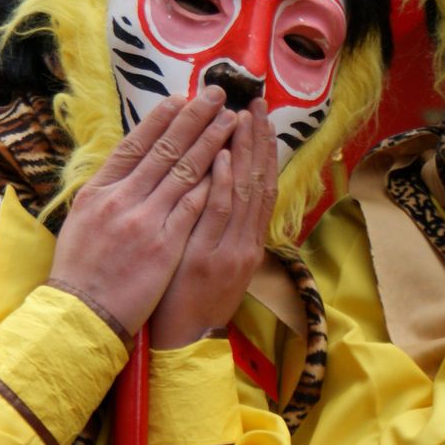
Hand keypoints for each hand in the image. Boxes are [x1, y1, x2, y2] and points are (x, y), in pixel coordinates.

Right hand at [49, 87, 236, 334]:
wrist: (81, 313)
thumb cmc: (80, 270)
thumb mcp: (82, 221)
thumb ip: (106, 192)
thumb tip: (127, 164)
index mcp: (98, 190)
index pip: (134, 144)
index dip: (160, 119)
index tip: (180, 98)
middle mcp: (121, 199)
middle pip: (164, 149)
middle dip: (194, 118)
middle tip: (216, 93)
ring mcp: (144, 221)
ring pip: (184, 171)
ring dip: (211, 141)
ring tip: (231, 120)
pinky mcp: (164, 245)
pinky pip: (193, 206)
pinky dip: (212, 182)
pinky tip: (230, 164)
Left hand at [150, 100, 278, 348]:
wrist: (182, 341)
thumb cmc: (187, 297)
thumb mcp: (210, 258)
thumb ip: (216, 224)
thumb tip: (212, 184)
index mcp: (247, 240)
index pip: (261, 185)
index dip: (262, 149)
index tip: (258, 116)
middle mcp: (247, 242)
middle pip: (260, 182)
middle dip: (258, 140)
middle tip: (255, 103)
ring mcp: (232, 251)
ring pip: (245, 192)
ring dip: (245, 151)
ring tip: (242, 116)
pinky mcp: (213, 260)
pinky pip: (220, 214)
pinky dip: (224, 183)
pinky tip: (223, 156)